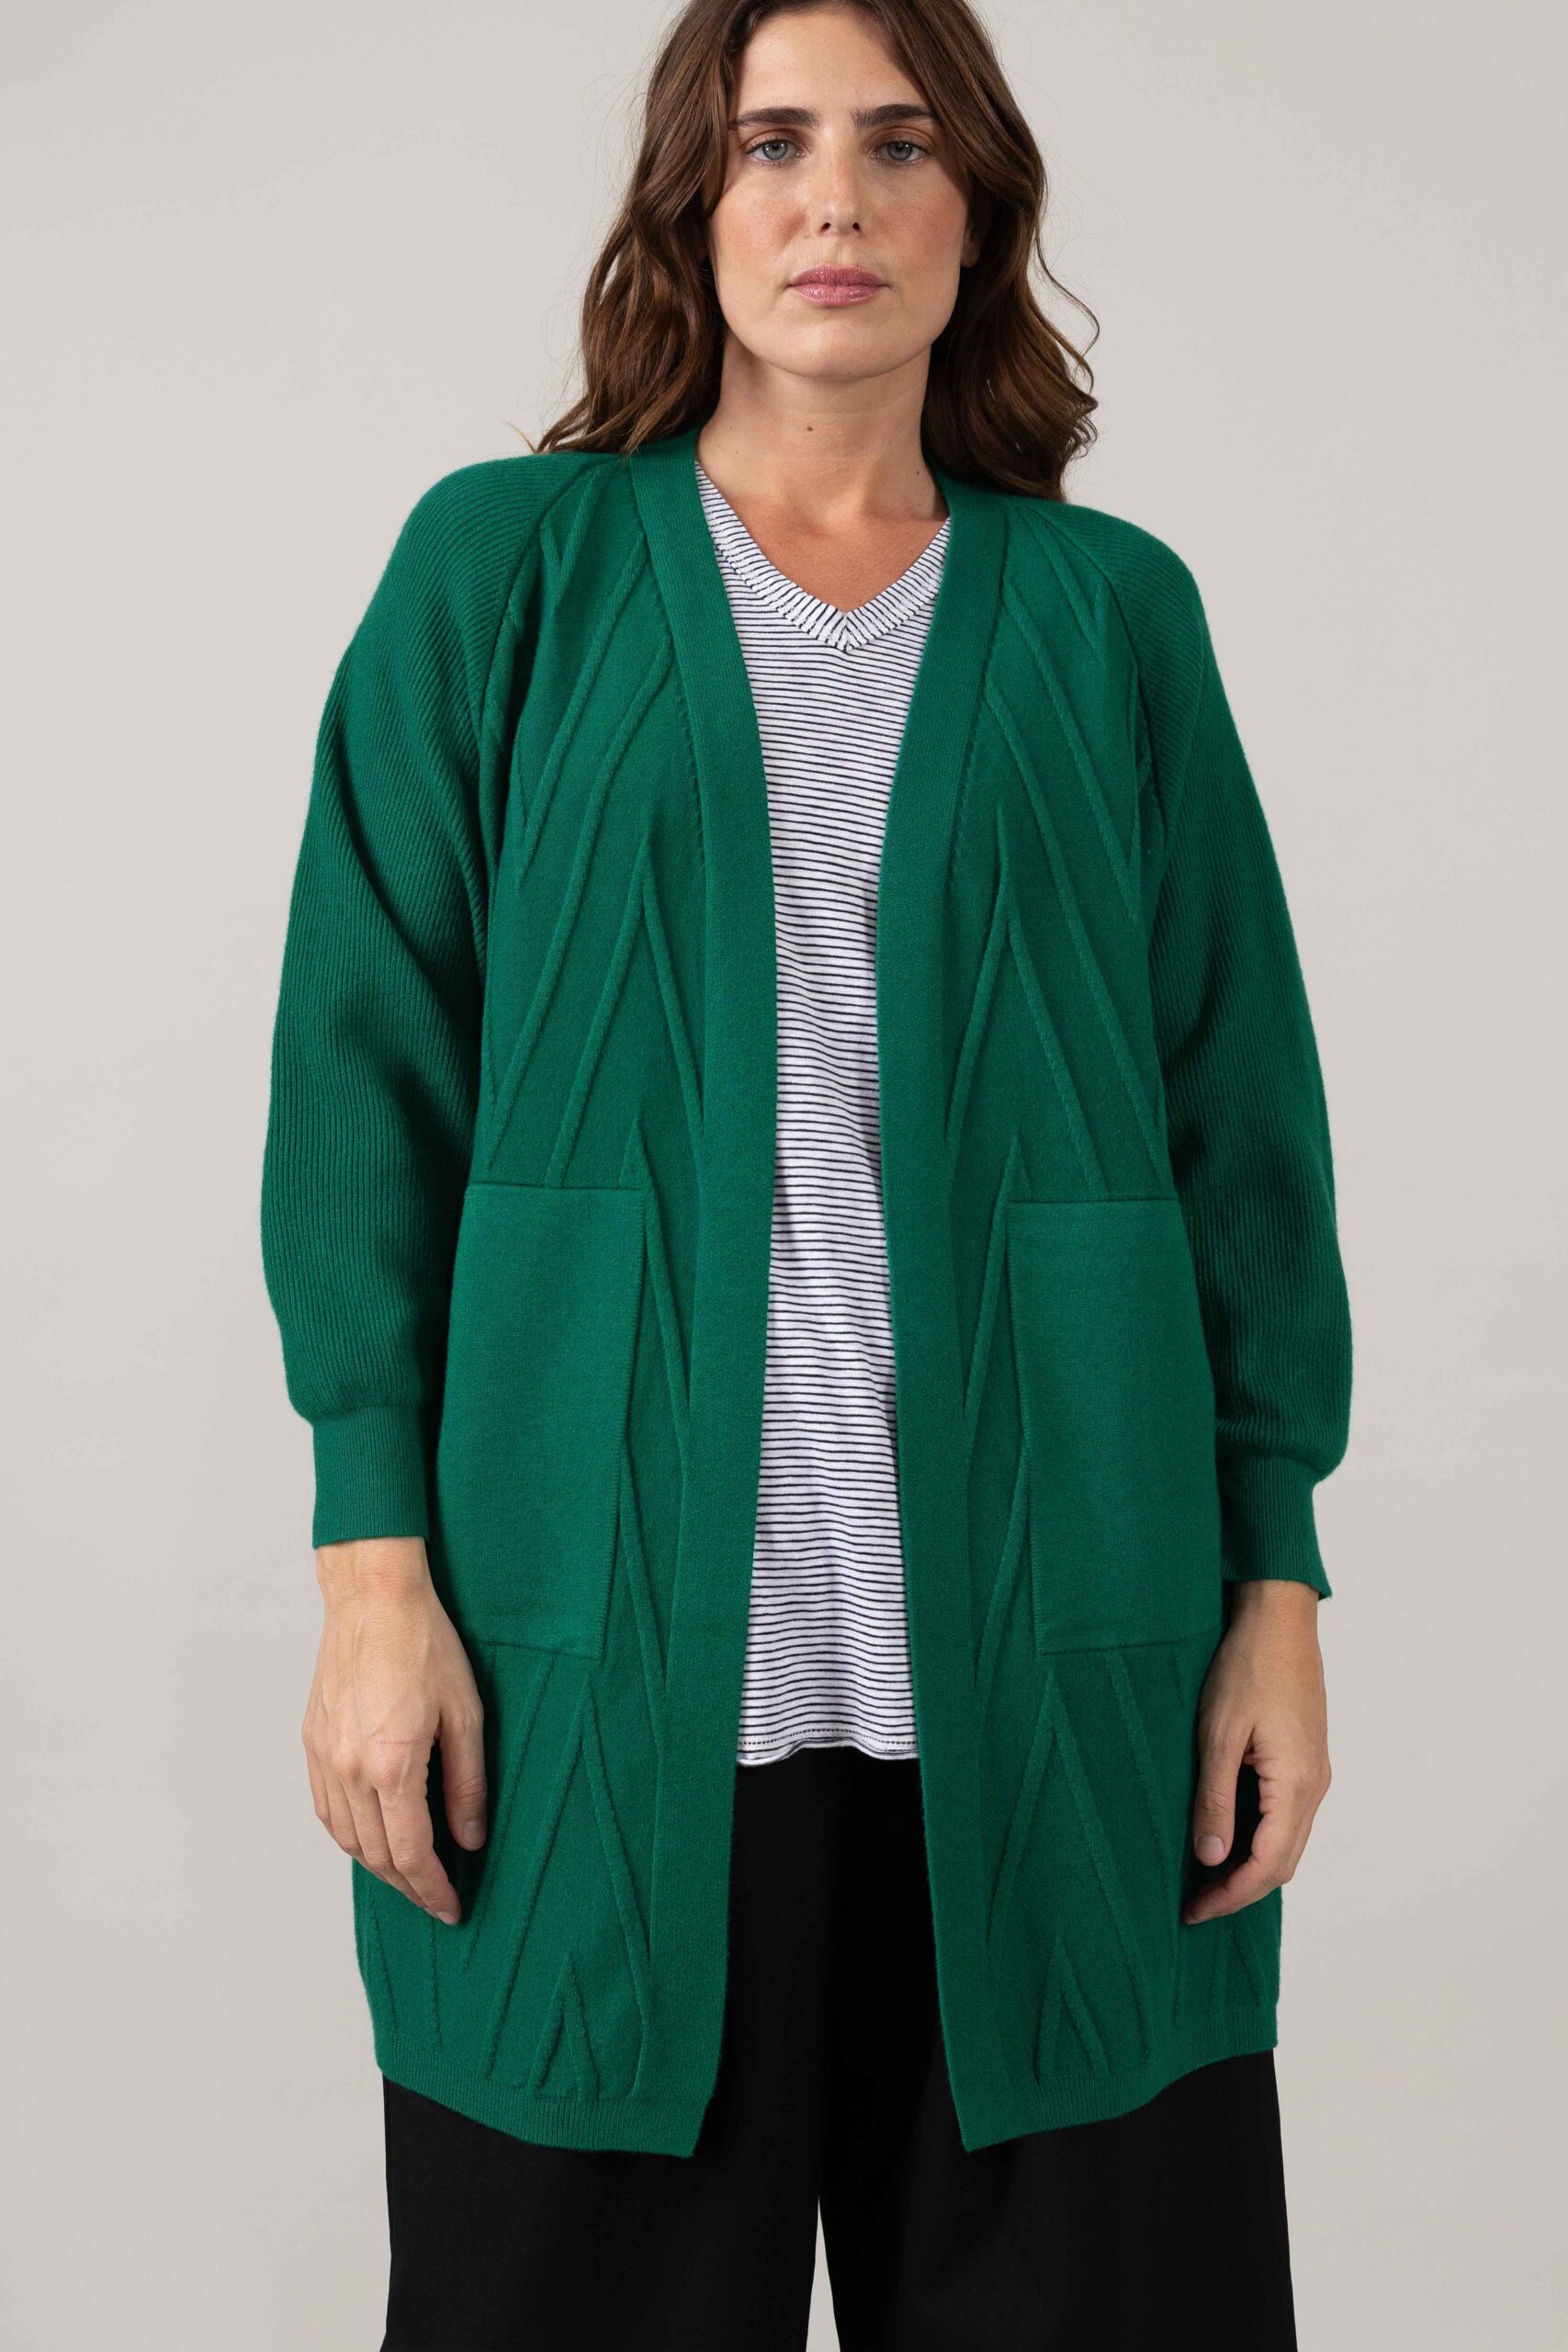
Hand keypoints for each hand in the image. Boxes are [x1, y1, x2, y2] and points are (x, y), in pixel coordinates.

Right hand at [302, 1536, 487, 1925]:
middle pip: (376, 1855)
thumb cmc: (425, 1646)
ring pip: (347, 1838)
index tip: (452, 1908)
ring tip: (411, 1874)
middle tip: (436, 1898)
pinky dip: (351, 1835)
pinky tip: (374, 1835)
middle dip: (409, 1887)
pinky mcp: (313, 1743)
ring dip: (379, 1865)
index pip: (411, 1854)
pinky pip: (328, 1809)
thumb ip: (467, 1784)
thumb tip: (469, 1839)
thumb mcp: (466, 1714)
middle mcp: (350, 1769)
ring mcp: (325, 1757)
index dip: (432, 1890)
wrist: (372, 1599)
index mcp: (392, 1765)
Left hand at [1183, 1578, 1330, 1925]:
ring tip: (1204, 1878)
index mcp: (1296, 1784)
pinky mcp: (1306, 1760)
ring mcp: (1315, 1774)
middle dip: (1240, 1890)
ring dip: (1251, 1867)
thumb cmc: (1246, 1668)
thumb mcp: (1218, 1735)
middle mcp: (1315, 1786)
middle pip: (1284, 1863)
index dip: (1231, 1895)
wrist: (1278, 1618)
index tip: (1193, 1912)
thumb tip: (1211, 1860)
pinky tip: (1227, 1836)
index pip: (1269, 1865)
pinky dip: (1259, 1839)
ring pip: (1288, 1842)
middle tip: (1194, 1904)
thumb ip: (1215, 1800)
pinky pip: (1287, 1817)